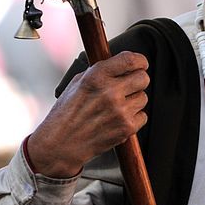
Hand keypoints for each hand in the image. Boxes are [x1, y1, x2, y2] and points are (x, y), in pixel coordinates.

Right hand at [27, 51, 149, 176]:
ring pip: (143, 98)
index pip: (130, 60)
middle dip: (138, 81)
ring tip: (117, 107)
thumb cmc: (66, 113)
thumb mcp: (77, 83)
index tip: (141, 64)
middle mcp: (110, 92)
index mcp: (96, 76)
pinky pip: (142, 116)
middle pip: (143, 78)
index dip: (140, 61)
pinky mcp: (126, 128)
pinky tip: (118, 120)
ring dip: (134, 101)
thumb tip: (122, 66)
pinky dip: (134, 118)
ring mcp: (120, 111)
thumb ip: (100, 72)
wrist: (61, 144)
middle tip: (129, 86)